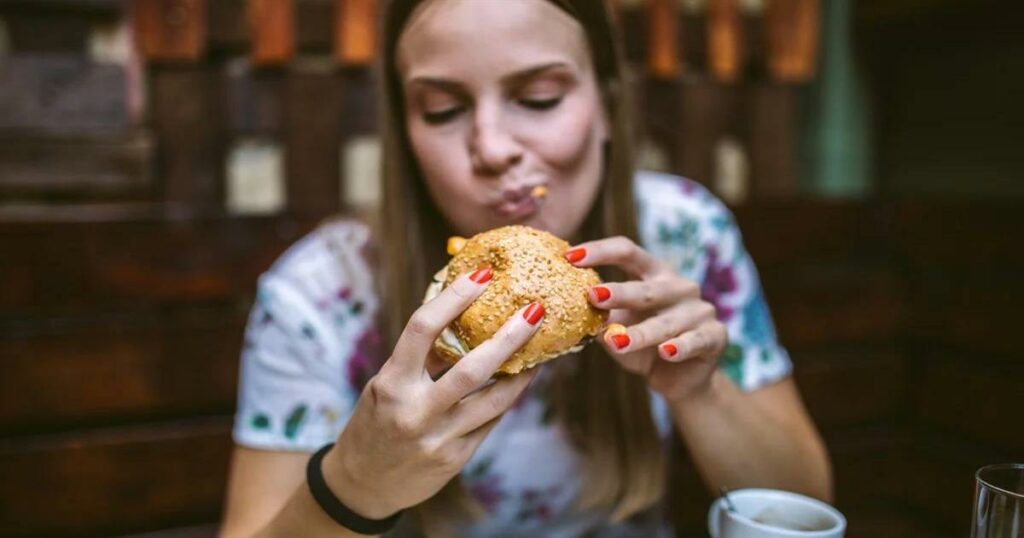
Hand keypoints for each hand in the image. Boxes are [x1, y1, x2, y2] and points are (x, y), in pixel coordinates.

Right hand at [322, 269, 543, 518]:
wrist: (361, 485)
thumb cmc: (375, 422)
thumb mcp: (386, 386)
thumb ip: (420, 359)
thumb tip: (461, 316)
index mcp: (392, 383)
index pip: (423, 329)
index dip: (454, 298)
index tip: (482, 275)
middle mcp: (415, 410)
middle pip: (473, 368)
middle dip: (510, 337)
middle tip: (535, 310)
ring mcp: (439, 437)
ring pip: (495, 400)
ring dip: (522, 372)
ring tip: (539, 350)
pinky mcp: (455, 458)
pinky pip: (490, 422)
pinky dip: (506, 399)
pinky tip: (519, 382)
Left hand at [565, 237, 727, 402]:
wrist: (679, 380)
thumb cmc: (644, 346)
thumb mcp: (618, 328)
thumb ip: (600, 316)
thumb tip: (562, 307)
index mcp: (653, 274)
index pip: (627, 252)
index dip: (600, 251)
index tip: (571, 257)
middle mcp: (678, 286)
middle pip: (646, 287)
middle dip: (618, 293)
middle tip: (593, 296)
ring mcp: (699, 310)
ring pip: (666, 322)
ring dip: (640, 333)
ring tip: (616, 341)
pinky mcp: (715, 335)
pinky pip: (694, 340)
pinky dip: (680, 346)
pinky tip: (666, 352)